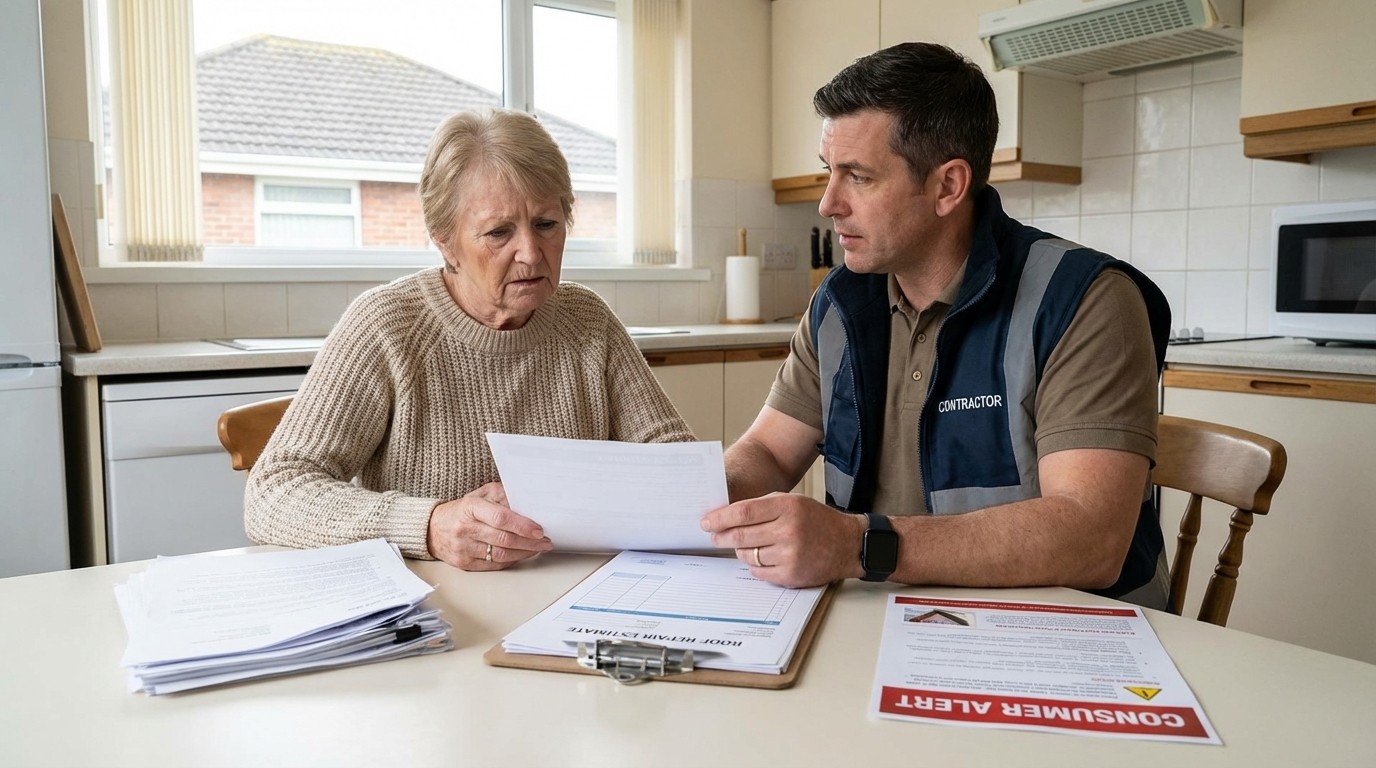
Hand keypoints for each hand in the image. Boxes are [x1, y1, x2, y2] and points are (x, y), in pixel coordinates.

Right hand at [427, 482, 552, 570]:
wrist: (433, 529)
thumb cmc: (462, 511)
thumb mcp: (480, 495)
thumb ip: (502, 495)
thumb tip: (527, 503)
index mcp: (470, 508)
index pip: (500, 518)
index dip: (522, 525)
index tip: (539, 529)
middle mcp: (465, 528)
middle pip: (503, 539)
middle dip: (529, 542)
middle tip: (545, 541)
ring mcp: (463, 548)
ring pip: (500, 555)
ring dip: (523, 553)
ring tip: (537, 548)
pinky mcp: (464, 563)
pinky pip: (493, 565)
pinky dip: (511, 561)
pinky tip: (521, 555)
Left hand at [700, 492, 864, 586]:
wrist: (847, 544)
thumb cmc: (816, 520)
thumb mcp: (792, 502)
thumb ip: (762, 506)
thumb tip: (726, 516)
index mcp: (788, 507)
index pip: (744, 512)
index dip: (720, 517)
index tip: (706, 522)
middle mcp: (789, 531)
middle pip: (741, 535)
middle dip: (722, 537)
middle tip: (714, 537)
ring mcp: (790, 555)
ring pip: (747, 555)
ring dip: (741, 551)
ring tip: (746, 545)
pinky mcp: (791, 575)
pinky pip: (758, 572)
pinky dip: (755, 565)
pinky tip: (762, 558)